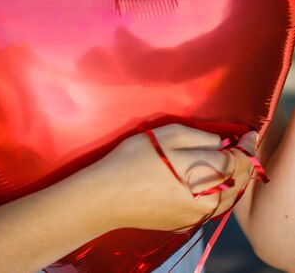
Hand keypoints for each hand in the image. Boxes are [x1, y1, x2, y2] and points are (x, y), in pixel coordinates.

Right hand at [97, 124, 256, 232]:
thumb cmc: (136, 158)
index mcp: (209, 173)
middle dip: (244, 163)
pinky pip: (214, 208)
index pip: (241, 159)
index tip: (249, 135)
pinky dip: (219, 194)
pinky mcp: (187, 224)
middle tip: (242, 147)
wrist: (109, 196)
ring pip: (229, 197)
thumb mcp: (169, 134)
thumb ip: (201, 137)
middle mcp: (211, 199)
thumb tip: (220, 143)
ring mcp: (200, 216)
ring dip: (233, 180)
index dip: (247, 145)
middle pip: (240, 181)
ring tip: (228, 164)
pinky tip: (209, 183)